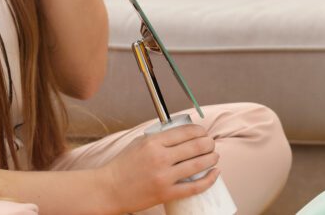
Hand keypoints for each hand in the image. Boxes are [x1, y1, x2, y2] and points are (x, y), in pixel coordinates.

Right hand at [99, 123, 219, 212]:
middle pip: (195, 146)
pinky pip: (194, 187)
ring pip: (198, 164)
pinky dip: (209, 179)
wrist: (109, 189)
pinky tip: (215, 174)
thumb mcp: (139, 143)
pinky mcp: (166, 193)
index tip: (204, 132)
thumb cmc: (123, 165)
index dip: (200, 131)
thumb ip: (159, 137)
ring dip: (212, 158)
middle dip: (209, 143)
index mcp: (153, 142)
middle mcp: (161, 158)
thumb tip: (179, 133)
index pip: (185, 132)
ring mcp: (164, 177)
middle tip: (211, 144)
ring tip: (215, 156)